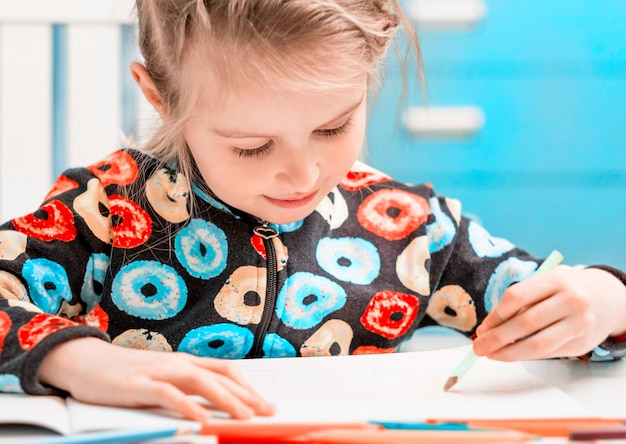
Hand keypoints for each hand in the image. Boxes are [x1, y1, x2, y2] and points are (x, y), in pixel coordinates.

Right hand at [38, 337, 274, 423]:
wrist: (83, 362)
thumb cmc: (123, 375)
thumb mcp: (159, 379)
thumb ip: (182, 389)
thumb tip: (208, 406)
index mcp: (184, 362)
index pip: (224, 370)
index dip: (247, 386)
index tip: (265, 402)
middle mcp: (176, 363)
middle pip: (219, 377)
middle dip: (246, 395)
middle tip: (268, 412)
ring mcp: (158, 372)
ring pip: (201, 382)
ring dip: (226, 400)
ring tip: (246, 417)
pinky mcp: (138, 385)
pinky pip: (169, 396)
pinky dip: (188, 407)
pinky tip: (202, 421)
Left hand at [473, 266, 625, 360]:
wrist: (608, 298)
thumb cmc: (565, 289)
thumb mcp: (546, 282)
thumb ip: (522, 300)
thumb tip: (489, 328)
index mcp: (556, 280)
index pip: (516, 297)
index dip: (495, 316)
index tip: (481, 328)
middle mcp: (571, 301)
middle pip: (525, 324)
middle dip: (496, 338)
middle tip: (478, 347)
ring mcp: (579, 324)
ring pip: (537, 345)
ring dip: (508, 353)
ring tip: (490, 354)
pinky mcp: (582, 344)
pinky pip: (547, 353)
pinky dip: (525, 355)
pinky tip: (511, 354)